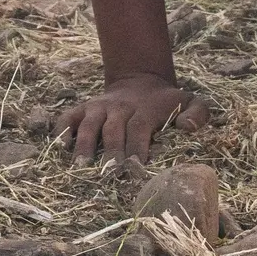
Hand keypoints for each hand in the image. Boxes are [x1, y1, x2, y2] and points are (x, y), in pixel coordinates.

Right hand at [62, 72, 202, 159]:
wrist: (141, 80)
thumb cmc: (167, 102)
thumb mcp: (190, 101)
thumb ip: (198, 113)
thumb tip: (187, 128)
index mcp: (145, 109)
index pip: (139, 128)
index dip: (136, 147)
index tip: (135, 169)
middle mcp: (119, 107)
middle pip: (112, 129)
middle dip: (110, 152)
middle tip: (107, 175)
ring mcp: (99, 107)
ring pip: (88, 124)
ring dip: (83, 145)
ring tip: (80, 168)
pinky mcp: (84, 108)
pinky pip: (68, 117)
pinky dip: (61, 131)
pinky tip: (58, 149)